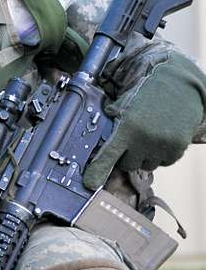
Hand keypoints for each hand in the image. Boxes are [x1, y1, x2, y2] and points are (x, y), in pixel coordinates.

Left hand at [84, 53, 204, 188]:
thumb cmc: (147, 92)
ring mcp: (162, 146)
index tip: (90, 183)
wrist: (179, 86)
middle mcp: (145, 140)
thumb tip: (103, 138)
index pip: (108, 155)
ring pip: (145, 165)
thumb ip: (112, 121)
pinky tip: (160, 137)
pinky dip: (159, 154)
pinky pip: (163, 162)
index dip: (98, 170)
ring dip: (143, 156)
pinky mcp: (177, 149)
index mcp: (127, 127)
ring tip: (147, 135)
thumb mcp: (124, 104)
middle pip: (127, 164)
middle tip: (130, 139)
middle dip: (126, 156)